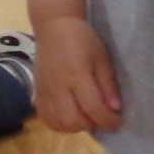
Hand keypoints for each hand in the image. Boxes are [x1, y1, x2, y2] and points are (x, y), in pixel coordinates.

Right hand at [33, 17, 121, 133]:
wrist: (53, 26)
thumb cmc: (82, 38)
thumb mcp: (101, 57)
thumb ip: (108, 84)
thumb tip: (115, 109)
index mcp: (77, 75)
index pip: (93, 108)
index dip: (108, 120)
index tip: (117, 121)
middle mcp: (58, 86)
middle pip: (72, 121)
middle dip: (91, 125)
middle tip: (99, 116)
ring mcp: (45, 91)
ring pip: (58, 123)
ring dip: (75, 126)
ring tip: (85, 116)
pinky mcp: (37, 92)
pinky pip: (46, 118)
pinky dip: (59, 123)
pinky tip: (69, 114)